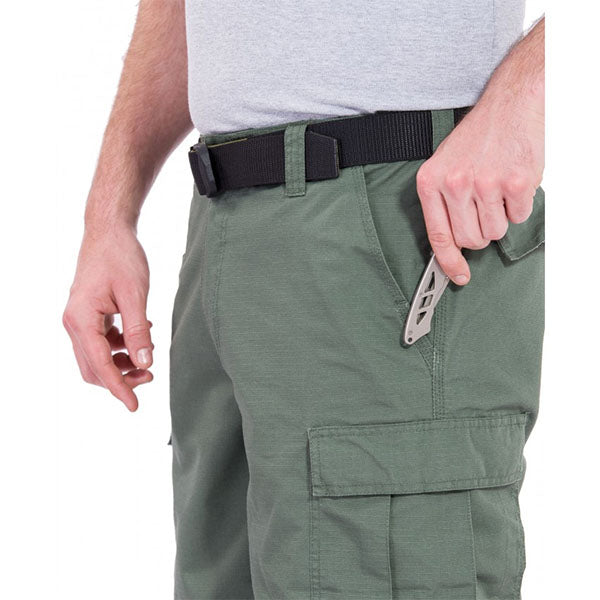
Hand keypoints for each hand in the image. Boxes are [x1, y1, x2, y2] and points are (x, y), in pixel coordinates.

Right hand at [63, 226, 152, 410]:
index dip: (118, 388)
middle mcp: (74, 323)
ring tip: (148, 359)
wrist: (109, 232)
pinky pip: (102, 342)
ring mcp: (79, 319)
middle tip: (150, 377)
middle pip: (93, 368)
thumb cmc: (120, 257)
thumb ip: (138, 332)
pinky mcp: (89, 315)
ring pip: (97, 357)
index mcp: (81, 320)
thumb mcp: (135, 295)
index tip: (134, 406)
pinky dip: (121, 347)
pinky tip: (141, 337)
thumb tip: (144, 364)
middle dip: (120, 379)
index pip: (100, 366)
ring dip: (121, 364)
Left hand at [416, 95, 543, 284]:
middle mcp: (455, 184)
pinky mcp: (516, 182)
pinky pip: (519, 217)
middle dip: (481, 232)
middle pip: (471, 239)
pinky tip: (513, 181)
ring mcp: (486, 183)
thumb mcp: (444, 165)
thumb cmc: (477, 137)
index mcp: (431, 181)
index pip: (438, 235)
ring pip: (495, 231)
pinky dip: (520, 205)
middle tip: (485, 208)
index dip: (448, 262)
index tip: (458, 276)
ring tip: (498, 188)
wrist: (511, 103)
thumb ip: (443, 204)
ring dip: (500, 217)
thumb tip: (452, 246)